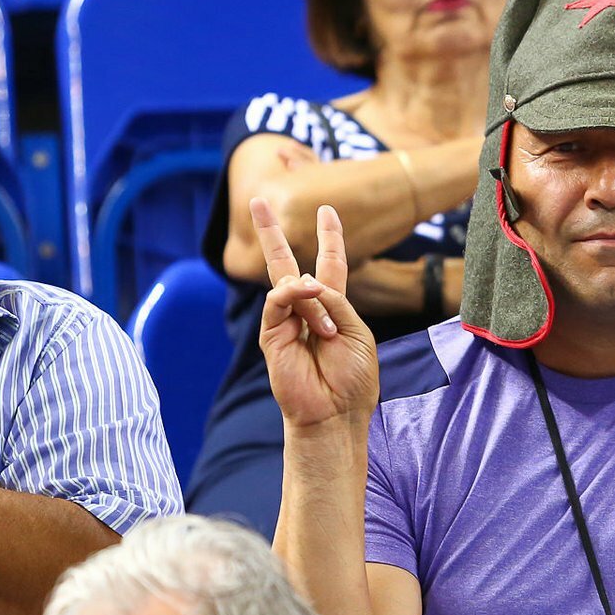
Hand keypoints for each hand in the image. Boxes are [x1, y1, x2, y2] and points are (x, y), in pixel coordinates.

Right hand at [256, 199, 379, 428]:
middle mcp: (306, 310)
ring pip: (289, 282)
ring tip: (327, 331)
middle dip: (270, 232)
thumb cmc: (353, 378)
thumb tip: (305, 283)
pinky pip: (278, 300)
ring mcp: (285, 321)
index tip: (328, 212)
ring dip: (314, 301)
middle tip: (257, 201)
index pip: (329, 264)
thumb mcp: (358, 330)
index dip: (330, 238)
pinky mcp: (270, 333)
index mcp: (333, 308)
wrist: (336, 413)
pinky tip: (310, 311)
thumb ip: (335, 299)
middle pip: (285, 263)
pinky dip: (295, 298)